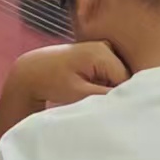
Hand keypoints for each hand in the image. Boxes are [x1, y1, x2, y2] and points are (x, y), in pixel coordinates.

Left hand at [5, 41, 128, 108]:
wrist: (31, 71)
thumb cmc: (51, 81)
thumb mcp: (78, 92)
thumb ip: (104, 96)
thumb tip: (127, 102)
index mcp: (103, 53)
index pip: (127, 80)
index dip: (123, 98)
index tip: (114, 112)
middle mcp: (106, 47)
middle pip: (124, 77)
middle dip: (117, 93)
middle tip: (103, 108)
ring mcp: (103, 49)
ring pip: (118, 76)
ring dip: (111, 90)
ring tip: (95, 100)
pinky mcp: (98, 55)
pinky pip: (110, 73)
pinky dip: (105, 85)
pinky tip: (93, 93)